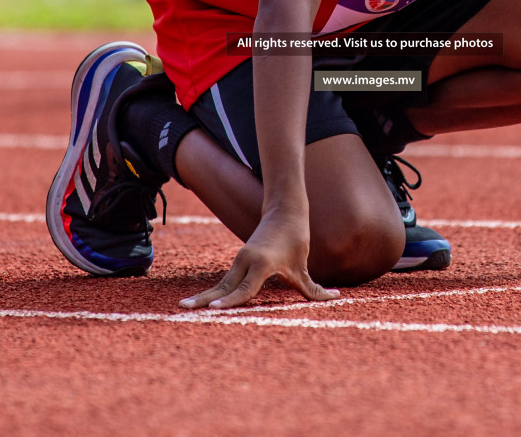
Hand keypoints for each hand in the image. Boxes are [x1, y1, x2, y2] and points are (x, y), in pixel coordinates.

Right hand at [179, 209, 339, 309]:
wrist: (285, 211)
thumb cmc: (296, 238)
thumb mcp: (303, 265)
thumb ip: (314, 288)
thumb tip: (336, 298)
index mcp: (262, 263)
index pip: (245, 288)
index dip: (231, 300)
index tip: (215, 309)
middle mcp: (246, 262)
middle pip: (224, 286)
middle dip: (205, 299)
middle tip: (184, 309)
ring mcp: (240, 261)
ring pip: (220, 284)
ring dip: (204, 296)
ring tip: (184, 307)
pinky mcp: (239, 262)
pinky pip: (225, 281)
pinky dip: (213, 292)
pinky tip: (201, 302)